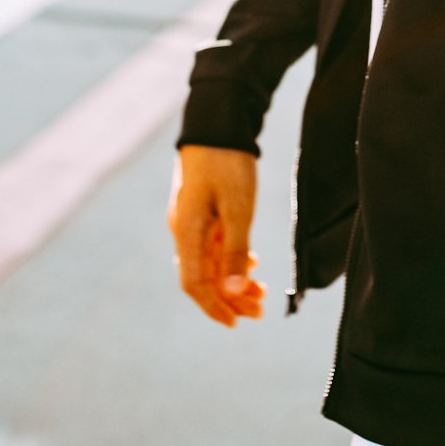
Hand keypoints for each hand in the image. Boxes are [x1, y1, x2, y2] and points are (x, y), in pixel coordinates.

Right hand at [167, 145, 264, 327]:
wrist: (218, 122)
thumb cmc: (227, 162)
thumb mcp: (237, 208)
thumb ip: (234, 251)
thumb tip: (232, 294)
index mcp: (187, 231)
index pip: (194, 284)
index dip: (214, 307)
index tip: (236, 323)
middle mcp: (183, 230)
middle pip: (202, 278)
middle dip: (229, 299)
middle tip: (260, 311)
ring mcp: (190, 221)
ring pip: (209, 263)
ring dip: (232, 282)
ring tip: (261, 292)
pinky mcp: (199, 212)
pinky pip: (212, 247)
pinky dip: (231, 261)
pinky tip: (250, 265)